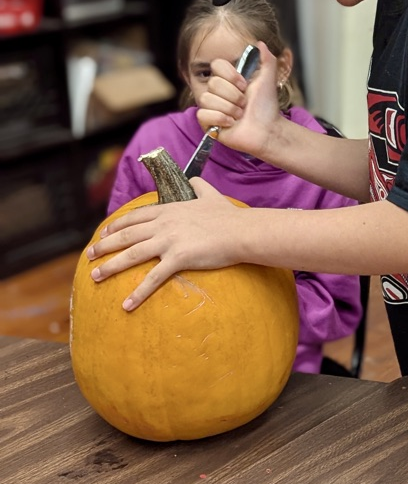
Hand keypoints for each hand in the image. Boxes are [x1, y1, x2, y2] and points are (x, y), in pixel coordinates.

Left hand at [87, 180, 246, 309]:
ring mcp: (169, 241)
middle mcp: (164, 224)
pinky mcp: (178, 258)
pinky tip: (126, 304)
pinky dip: (138, 293)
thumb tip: (194, 179)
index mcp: (169, 210)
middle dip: (104, 245)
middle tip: (89, 255)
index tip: (103, 232)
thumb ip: (200, 186)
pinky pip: (153, 278)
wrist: (242, 231)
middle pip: (126, 235)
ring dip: (110, 267)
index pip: (135, 217)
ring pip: (132, 254)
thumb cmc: (229, 216)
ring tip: (95, 277)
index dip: (116, 225)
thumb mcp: (211, 195)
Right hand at [197, 41, 280, 157]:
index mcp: (228, 79)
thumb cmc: (267, 107)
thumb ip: (267, 59)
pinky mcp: (207, 123)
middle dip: (234, 95)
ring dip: (229, 108)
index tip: (245, 86)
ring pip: (207, 99)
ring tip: (240, 116)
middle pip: (213, 83)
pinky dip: (220, 119)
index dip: (231, 75)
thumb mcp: (269, 79)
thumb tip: (260, 43)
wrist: (267, 130)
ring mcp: (211, 107)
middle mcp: (218, 91)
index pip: (216, 65)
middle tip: (244, 104)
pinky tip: (231, 123)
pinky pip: (203, 114)